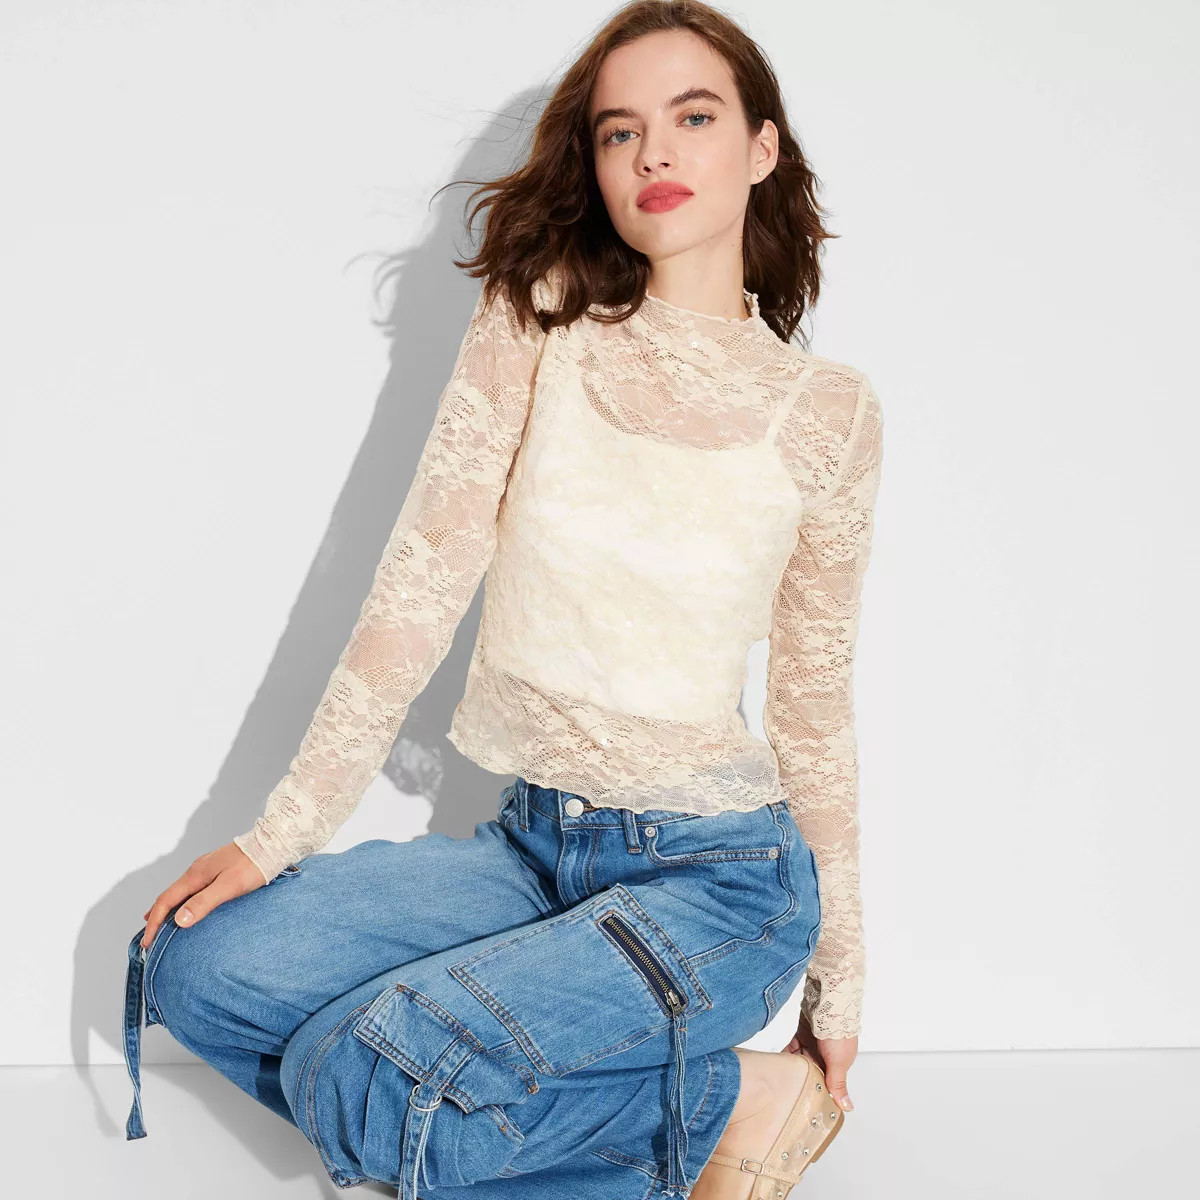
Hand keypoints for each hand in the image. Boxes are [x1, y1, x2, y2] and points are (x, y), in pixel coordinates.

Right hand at [140, 842, 267, 950]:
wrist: (272, 844)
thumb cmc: (253, 865)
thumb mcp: (229, 886)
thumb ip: (204, 902)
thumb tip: (178, 920)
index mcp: (195, 875)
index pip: (165, 901)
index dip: (154, 922)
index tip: (147, 942)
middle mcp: (196, 870)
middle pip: (169, 896)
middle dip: (156, 917)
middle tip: (149, 938)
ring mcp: (207, 868)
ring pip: (180, 891)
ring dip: (169, 908)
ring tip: (161, 923)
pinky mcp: (218, 869)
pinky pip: (192, 888)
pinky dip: (183, 901)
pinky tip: (189, 905)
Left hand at [784, 1012, 857, 1112]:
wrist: (827, 1003)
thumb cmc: (838, 1033)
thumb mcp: (839, 1062)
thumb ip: (838, 1083)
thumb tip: (847, 1106)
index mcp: (838, 1065)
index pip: (826, 1084)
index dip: (816, 1093)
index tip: (804, 1105)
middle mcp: (825, 1057)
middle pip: (810, 1074)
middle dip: (800, 1082)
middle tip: (785, 1095)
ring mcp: (812, 1046)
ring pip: (799, 1063)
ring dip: (791, 1069)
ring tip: (778, 1083)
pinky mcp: (801, 1036)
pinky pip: (791, 1050)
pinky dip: (785, 1057)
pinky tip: (776, 1066)